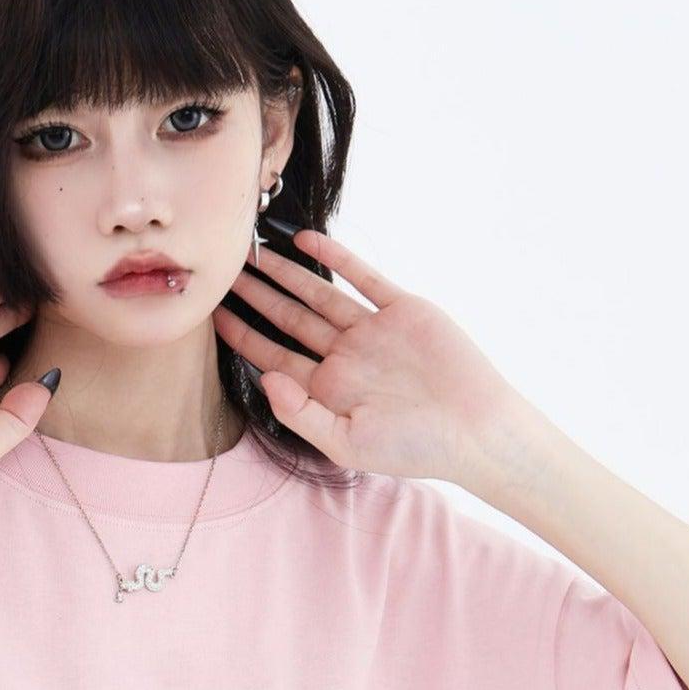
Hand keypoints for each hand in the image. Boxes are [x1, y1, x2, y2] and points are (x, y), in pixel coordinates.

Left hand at [213, 228, 522, 485]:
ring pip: (319, 294)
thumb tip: (267, 379)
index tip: (212, 315)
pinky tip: (306, 241)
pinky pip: (363, 277)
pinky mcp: (401, 310)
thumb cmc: (415, 448)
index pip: (273, 357)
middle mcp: (345, 357)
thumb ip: (301, 413)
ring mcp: (372, 331)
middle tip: (223, 273)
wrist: (477, 429)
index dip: (243, 336)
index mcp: (328, 389)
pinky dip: (336, 258)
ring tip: (253, 253)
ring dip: (286, 273)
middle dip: (256, 297)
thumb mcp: (348, 443)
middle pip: (289, 320)